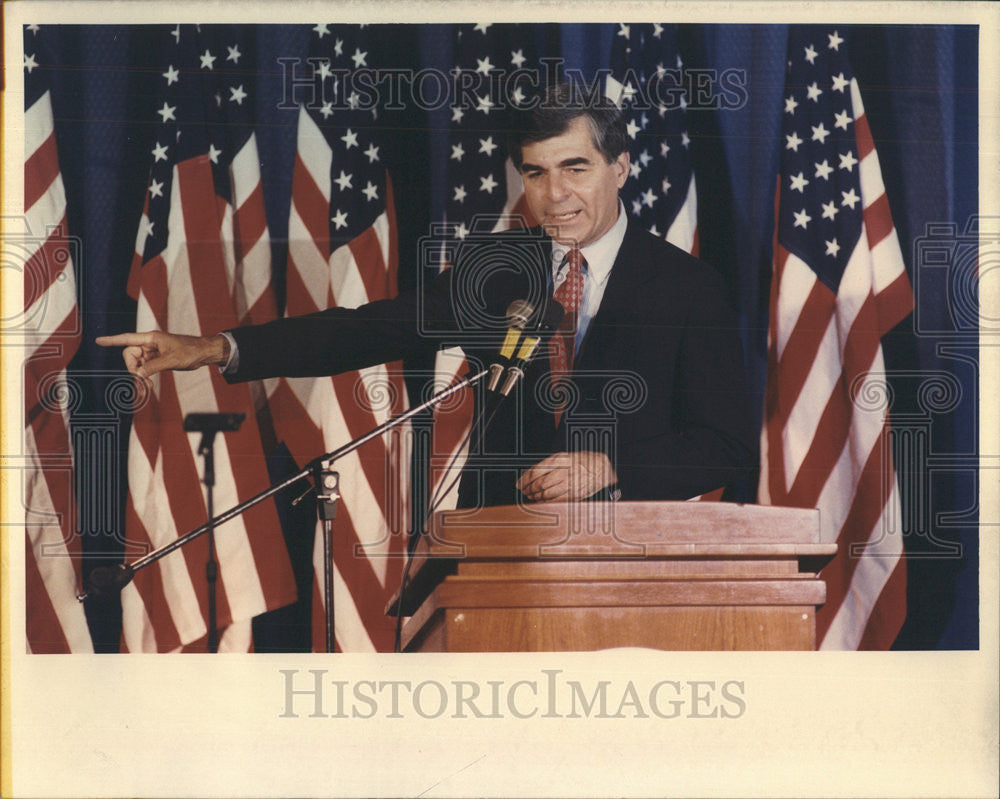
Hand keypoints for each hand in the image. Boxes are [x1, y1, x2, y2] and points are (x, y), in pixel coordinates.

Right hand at [95, 331, 228, 379]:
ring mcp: (153, 352)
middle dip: (132, 370)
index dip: (112, 340)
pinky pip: (144, 369)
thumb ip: (153, 366)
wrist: (204, 353)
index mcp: (151, 338)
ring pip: (137, 365)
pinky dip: (144, 378)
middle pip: (129, 356)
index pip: (127, 339)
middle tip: (141, 383)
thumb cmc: (190, 351)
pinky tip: (147, 387)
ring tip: (145, 390)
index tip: (98, 340)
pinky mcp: (157, 359)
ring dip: (138, 377)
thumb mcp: (172, 359)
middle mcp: (149, 344)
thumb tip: (137, 374)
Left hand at [516, 451, 617, 501]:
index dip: (524, 479)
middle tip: (524, 491)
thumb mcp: (564, 456)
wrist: (601, 468)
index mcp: (560, 459)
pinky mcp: (575, 495)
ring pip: (546, 494)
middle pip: (540, 484)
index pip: (536, 471)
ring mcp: (570, 484)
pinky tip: (541, 501)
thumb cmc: (581, 461)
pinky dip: (545, 502)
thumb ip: (548, 465)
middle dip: (529, 489)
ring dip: (536, 497)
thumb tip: (530, 475)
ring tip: (531, 496)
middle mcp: (565, 471)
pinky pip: (556, 501)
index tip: (519, 483)